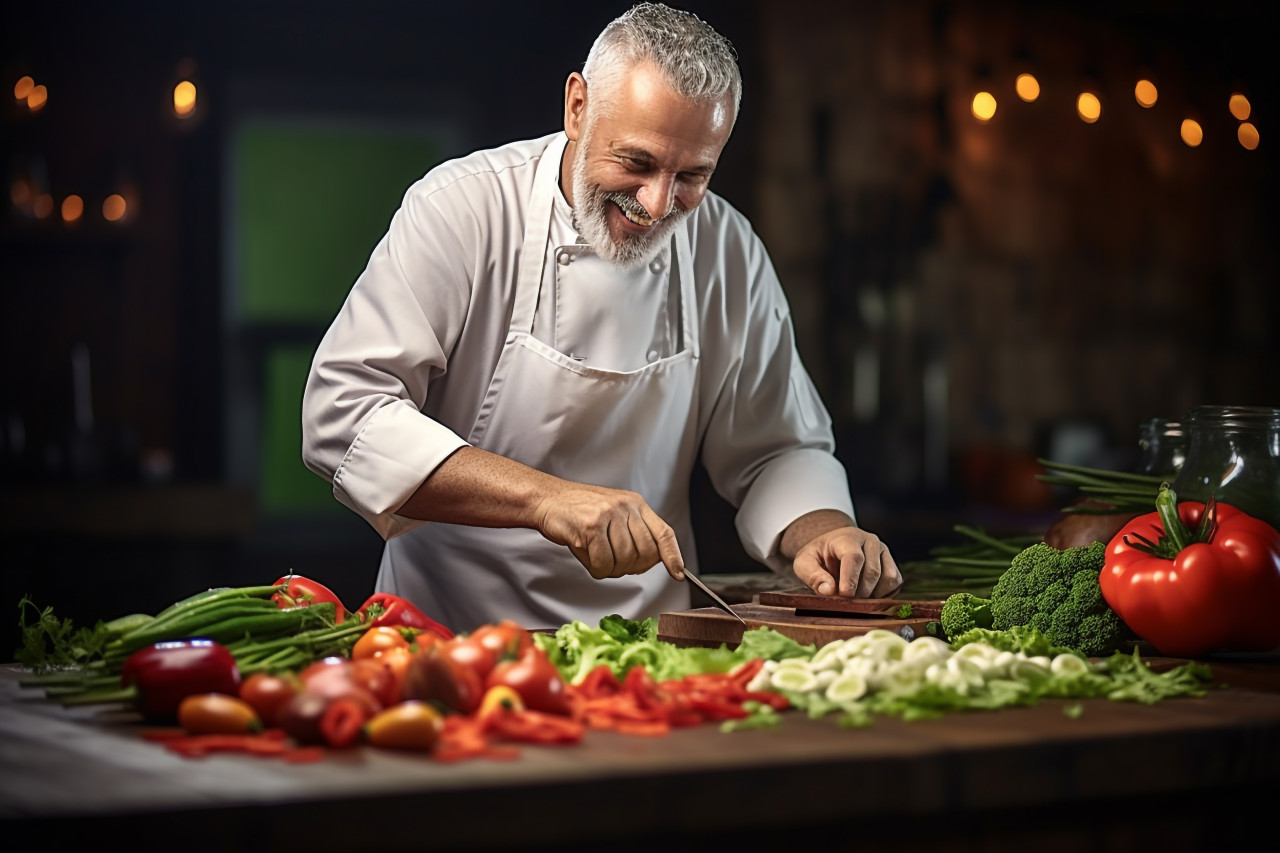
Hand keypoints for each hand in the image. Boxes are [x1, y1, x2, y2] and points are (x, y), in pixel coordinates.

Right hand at [534, 484, 684, 580]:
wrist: (547, 499)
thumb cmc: (578, 510)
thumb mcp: (613, 513)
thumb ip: (633, 532)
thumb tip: (653, 560)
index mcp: (635, 504)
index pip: (663, 533)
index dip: (673, 556)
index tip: (678, 573)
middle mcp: (625, 507)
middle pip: (644, 554)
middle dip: (631, 567)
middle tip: (614, 563)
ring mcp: (608, 515)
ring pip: (623, 561)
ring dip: (609, 568)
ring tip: (595, 555)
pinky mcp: (591, 526)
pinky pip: (602, 563)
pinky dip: (594, 567)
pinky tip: (585, 554)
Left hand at [792, 526, 900, 597]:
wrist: (832, 550)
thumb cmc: (818, 557)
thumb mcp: (804, 563)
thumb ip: (812, 575)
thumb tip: (828, 590)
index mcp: (847, 537)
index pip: (854, 557)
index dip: (850, 579)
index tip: (844, 595)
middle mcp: (870, 541)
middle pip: (872, 571)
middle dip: (858, 592)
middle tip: (845, 600)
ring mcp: (884, 551)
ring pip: (887, 578)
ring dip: (872, 595)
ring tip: (855, 596)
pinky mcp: (892, 563)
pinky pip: (895, 582)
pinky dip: (883, 594)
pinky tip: (867, 594)